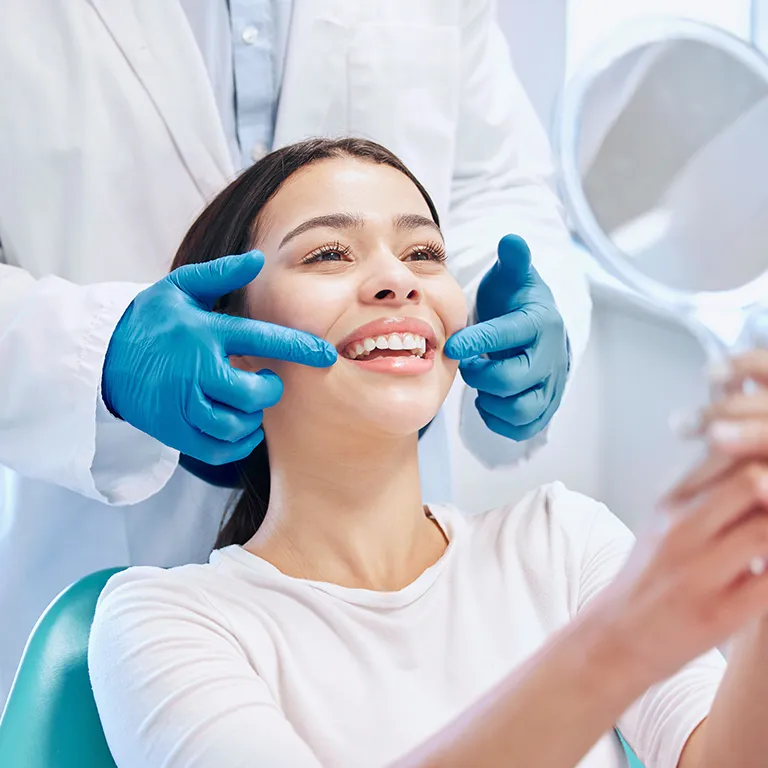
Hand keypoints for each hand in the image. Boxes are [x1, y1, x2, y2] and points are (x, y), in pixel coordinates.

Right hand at [102, 250, 336, 464]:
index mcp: (203, 332)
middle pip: (251, 393)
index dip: (299, 348)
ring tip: (249, 403)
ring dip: (253, 418)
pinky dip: (237, 444)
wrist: (101, 356)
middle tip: (267, 381)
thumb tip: (257, 259)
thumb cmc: (150, 319)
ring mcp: (181, 404)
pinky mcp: (173, 431)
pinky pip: (216, 450)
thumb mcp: (179, 288)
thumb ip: (220, 274)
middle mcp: (194, 370)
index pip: (261, 339)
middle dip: (270, 390)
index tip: (327, 356)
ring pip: (234, 425)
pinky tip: (242, 428)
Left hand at [444, 235, 568, 441]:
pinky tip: (487, 402)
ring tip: (479, 383)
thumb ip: (512, 261)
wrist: (539, 328)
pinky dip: (501, 421)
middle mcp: (549, 357)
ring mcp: (549, 385)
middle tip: (467, 364)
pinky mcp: (544, 407)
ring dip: (491, 400)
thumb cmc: (516, 302)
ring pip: (522, 409)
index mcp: (539, 323)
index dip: (479, 341)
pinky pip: (524, 427)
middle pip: (513, 379)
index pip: (509, 335)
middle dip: (481, 374)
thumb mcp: (513, 277)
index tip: (452, 345)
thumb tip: (511, 239)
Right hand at [599, 351, 767, 683]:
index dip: (760, 442)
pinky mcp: (722, 611)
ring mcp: (700, 569)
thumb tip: (748, 456)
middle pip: (753, 479)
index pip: (727, 450)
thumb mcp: (666, 520)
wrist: (617, 635)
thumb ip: (708, 488)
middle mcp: (682, 528)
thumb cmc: (650, 576)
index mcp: (672, 500)